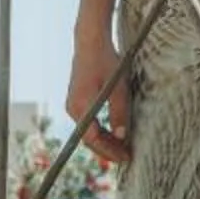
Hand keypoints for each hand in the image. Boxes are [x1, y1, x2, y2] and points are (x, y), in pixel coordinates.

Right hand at [67, 27, 132, 166]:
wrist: (90, 41)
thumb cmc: (106, 61)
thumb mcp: (118, 88)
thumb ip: (120, 113)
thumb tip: (122, 137)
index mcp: (81, 107)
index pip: (93, 139)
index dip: (110, 151)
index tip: (126, 157)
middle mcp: (73, 108)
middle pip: (89, 138)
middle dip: (107, 149)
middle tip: (126, 156)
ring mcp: (73, 104)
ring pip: (88, 131)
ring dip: (105, 141)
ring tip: (123, 148)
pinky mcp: (77, 100)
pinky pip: (88, 122)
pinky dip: (100, 130)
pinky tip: (114, 133)